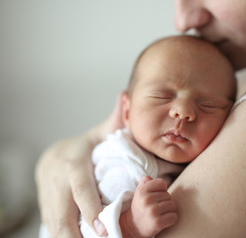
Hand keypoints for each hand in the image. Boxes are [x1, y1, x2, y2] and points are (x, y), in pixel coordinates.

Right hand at [35, 92, 125, 236]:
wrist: (51, 157)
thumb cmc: (82, 148)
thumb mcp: (97, 134)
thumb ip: (114, 122)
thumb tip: (126, 96)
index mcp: (72, 163)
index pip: (80, 187)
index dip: (89, 207)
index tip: (102, 225)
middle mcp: (57, 181)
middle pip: (63, 212)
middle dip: (77, 232)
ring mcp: (48, 196)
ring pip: (55, 223)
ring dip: (70, 237)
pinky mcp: (45, 208)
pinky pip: (52, 226)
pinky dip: (64, 236)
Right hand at [120, 176, 177, 237]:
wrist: (133, 228)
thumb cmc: (140, 208)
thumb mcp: (139, 193)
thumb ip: (145, 182)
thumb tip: (149, 178)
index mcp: (142, 190)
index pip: (162, 183)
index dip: (161, 190)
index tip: (156, 197)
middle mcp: (146, 199)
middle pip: (168, 195)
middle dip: (165, 202)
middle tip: (156, 208)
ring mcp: (152, 211)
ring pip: (173, 205)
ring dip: (169, 211)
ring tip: (159, 214)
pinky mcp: (157, 222)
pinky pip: (174, 217)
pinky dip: (171, 220)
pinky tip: (163, 221)